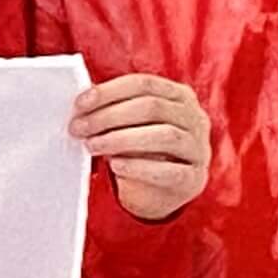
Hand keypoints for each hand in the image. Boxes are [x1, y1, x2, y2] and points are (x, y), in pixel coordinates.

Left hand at [70, 74, 209, 221]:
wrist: (159, 193)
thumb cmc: (140, 150)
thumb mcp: (130, 125)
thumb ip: (114, 110)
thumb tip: (81, 104)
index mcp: (180, 96)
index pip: (144, 84)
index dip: (109, 92)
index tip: (79, 104)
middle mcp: (195, 118)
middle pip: (152, 107)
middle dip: (109, 116)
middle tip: (79, 128)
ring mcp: (199, 149)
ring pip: (164, 136)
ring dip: (121, 139)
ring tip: (92, 146)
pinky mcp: (195, 179)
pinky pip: (169, 171)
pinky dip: (139, 167)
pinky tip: (116, 166)